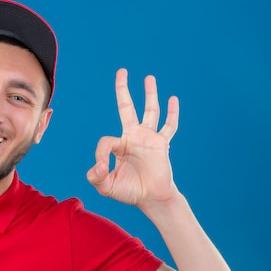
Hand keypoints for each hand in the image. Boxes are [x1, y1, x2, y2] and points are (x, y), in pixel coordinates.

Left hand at [86, 69, 179, 207]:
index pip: (106, 141)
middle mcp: (133, 137)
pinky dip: (172, 114)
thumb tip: (98, 167)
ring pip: (150, 111)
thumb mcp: (106, 186)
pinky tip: (173, 100)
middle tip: (121, 71)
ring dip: (150, 94)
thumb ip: (96, 177)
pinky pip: (169, 126)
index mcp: (118, 145)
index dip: (101, 154)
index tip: (103, 169)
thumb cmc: (129, 192)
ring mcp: (148, 138)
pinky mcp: (162, 144)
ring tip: (148, 78)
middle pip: (127, 108)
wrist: (151, 198)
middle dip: (123, 89)